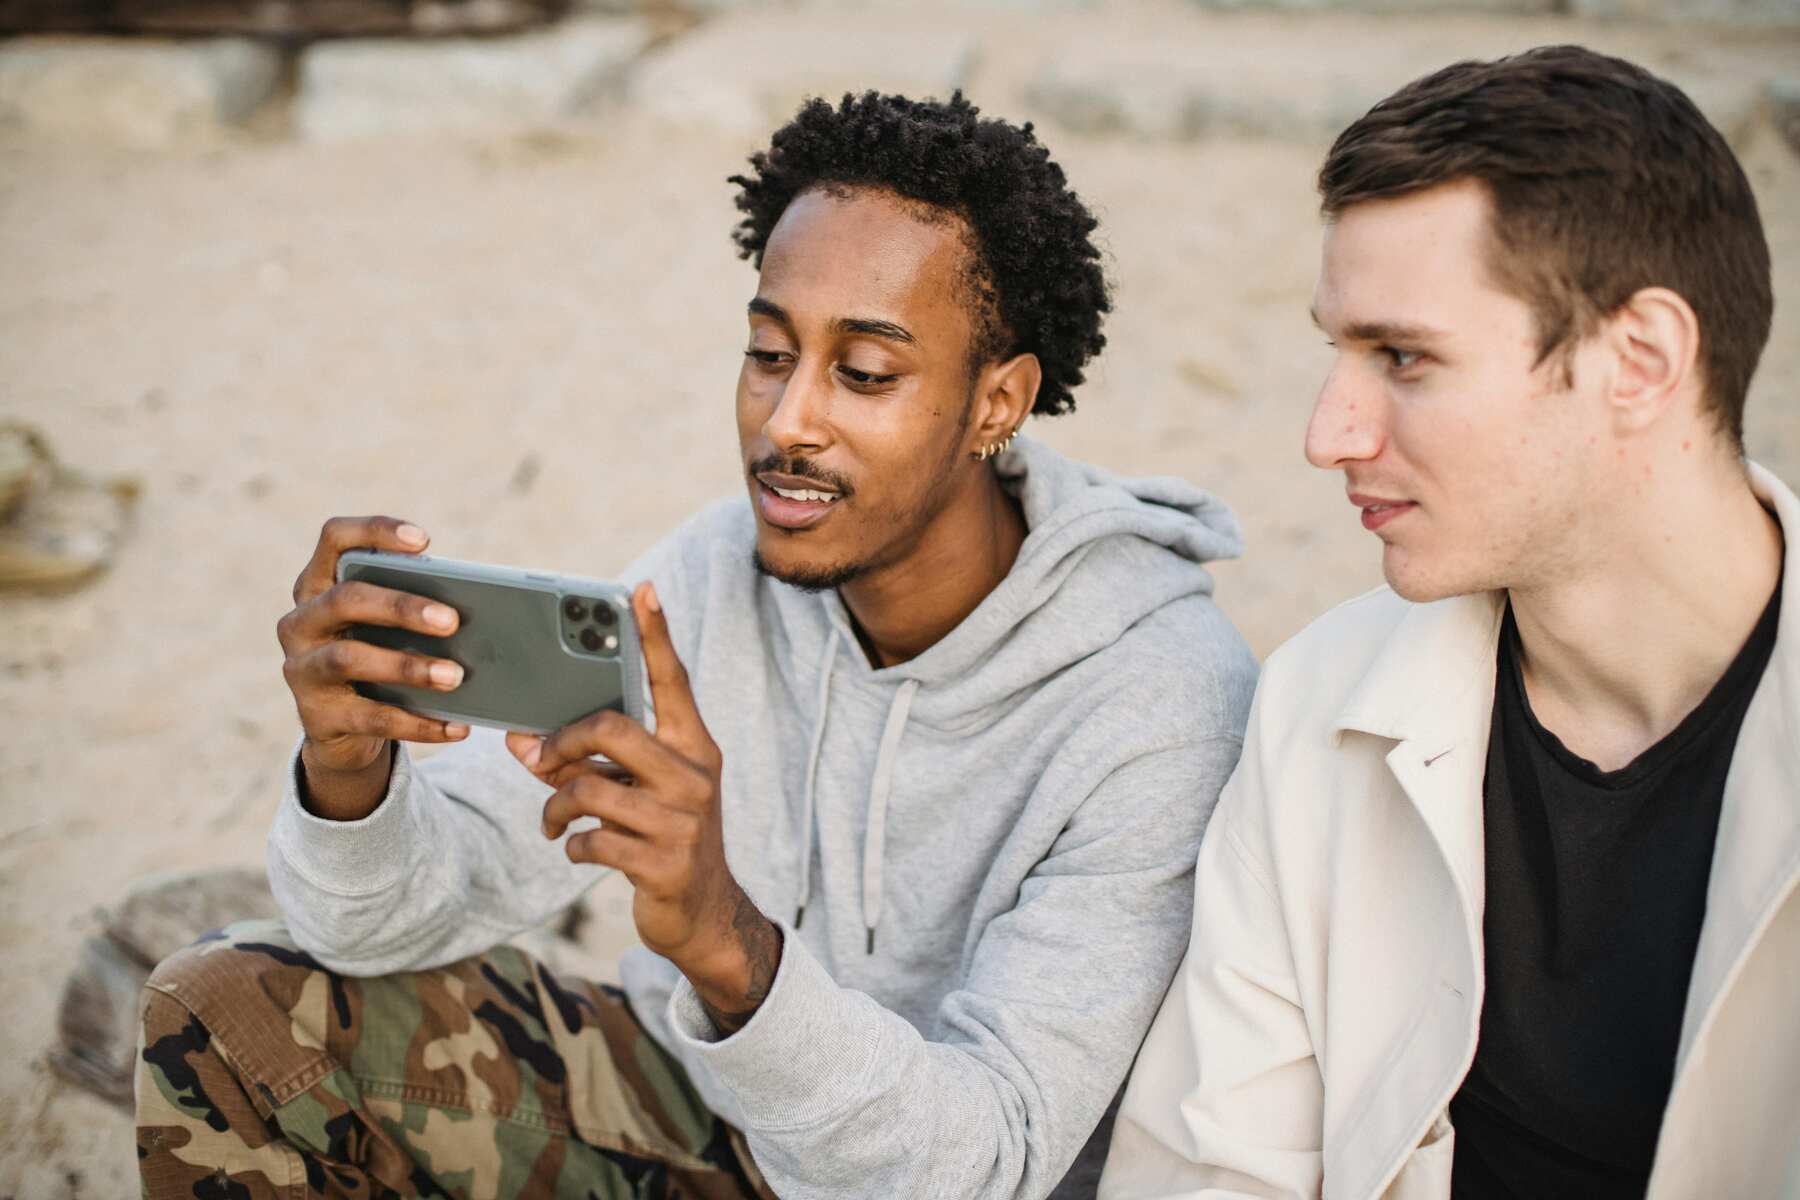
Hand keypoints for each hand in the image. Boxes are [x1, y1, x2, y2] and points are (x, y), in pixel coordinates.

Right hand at [276, 516, 469, 819]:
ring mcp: (301, 669)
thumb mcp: (387, 626)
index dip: (375, 532)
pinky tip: (456, 725)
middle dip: (401, 606)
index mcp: (320, 584)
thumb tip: (478, 610)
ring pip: (350, 658)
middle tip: (452, 621)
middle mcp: (301, 621)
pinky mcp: (316, 716)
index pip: (334, 538)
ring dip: (408, 667)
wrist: (345, 728)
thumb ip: (413, 606)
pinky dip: (418, 722)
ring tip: (456, 676)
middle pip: (346, 598)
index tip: (424, 541)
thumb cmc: (380, 655)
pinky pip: (370, 718)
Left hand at [509, 581, 780, 1034]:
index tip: (640, 591)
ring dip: (556, 806)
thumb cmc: (661, 836)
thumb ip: (587, 760)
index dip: (655, 636)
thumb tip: (519, 741)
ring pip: (589, 787)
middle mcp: (694, 774)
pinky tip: (577, 849)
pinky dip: (571, 844)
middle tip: (538, 758)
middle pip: (611, 729)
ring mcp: (682, 820)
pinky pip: (591, 839)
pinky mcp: (663, 863)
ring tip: (553, 820)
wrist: (703, 914)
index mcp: (695, 745)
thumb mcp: (637, 792)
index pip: (673, 681)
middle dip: (561, 742)